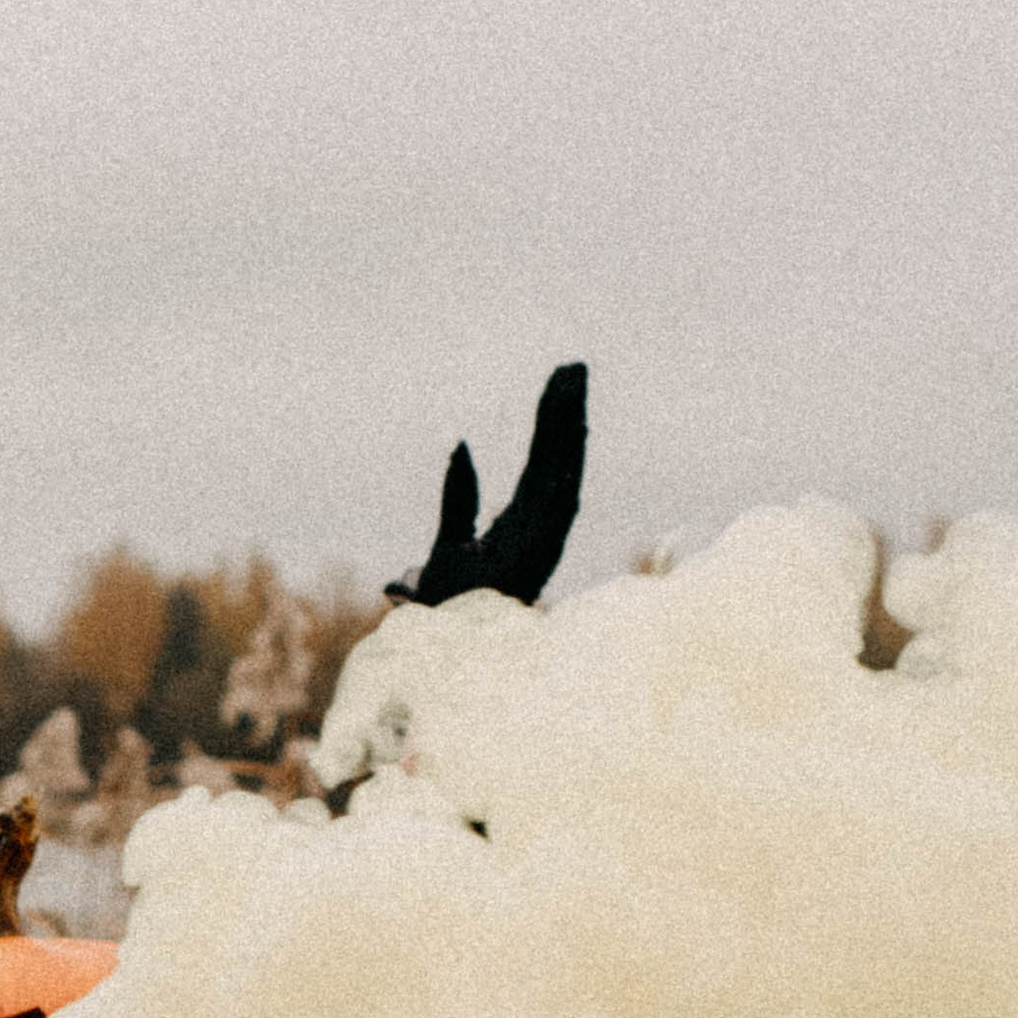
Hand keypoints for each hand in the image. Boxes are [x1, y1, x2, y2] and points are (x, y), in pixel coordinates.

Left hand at [388, 362, 588, 608]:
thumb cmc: (449, 609)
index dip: (550, 426)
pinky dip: (566, 461)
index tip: (558, 386)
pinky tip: (572, 427)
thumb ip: (458, 496)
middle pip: (557, 460)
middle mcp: (539, 528)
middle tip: (572, 367)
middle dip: (565, 414)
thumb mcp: (445, 546)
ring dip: (568, 427)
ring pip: (562, 470)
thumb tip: (459, 443)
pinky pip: (558, 496)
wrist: (445, 650)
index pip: (540, 465)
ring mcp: (542, 538)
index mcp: (522, 523)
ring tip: (572, 382)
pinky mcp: (539, 548)